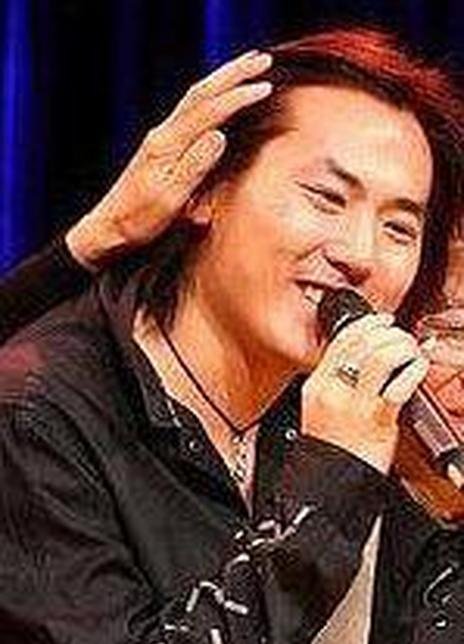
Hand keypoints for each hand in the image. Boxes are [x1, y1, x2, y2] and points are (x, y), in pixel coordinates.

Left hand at [66, 50, 272, 269]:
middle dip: (233, 74)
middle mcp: (163, 134)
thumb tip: (220, 135)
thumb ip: (195, 165)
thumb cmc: (137, 220)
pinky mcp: (162, 147)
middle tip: (262, 59)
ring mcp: (161, 139)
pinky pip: (189, 112)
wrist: (108, 228)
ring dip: (222, 80)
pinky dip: (210, 96)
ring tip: (246, 67)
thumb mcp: (169, 198)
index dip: (237, 97)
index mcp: (167, 144)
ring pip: (194, 98)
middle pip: (201, 93)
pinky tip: (217, 96)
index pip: (208, 111)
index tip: (265, 86)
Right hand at [302, 313, 429, 472]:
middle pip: (361, 343)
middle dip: (389, 332)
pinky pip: (398, 385)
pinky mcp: (375, 420)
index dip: (367, 324)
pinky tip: (418, 368)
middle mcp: (332, 390)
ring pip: (379, 356)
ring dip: (401, 346)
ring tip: (411, 352)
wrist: (330, 486)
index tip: (383, 320)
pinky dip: (413, 369)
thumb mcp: (324, 408)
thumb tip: (368, 357)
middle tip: (402, 337)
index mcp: (316, 385)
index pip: (341, 340)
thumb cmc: (333, 449)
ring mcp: (353, 405)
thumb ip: (339, 381)